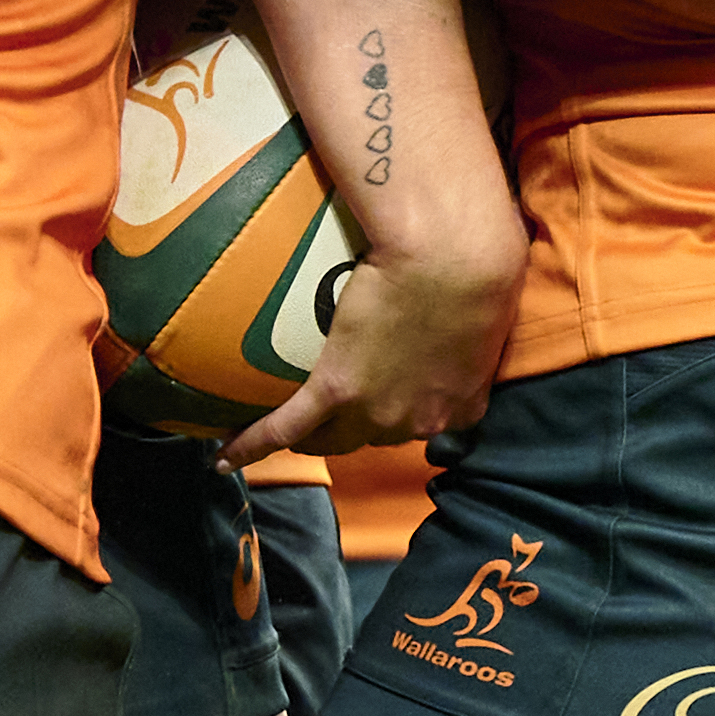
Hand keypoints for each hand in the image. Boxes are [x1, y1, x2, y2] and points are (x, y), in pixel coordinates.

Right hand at [232, 243, 507, 463]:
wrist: (453, 258)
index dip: (406, 412)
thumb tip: (467, 305)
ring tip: (282, 433)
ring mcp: (376, 410)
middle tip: (332, 408)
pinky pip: (287, 426)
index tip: (392, 400)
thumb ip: (475, 329)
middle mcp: (417, 422)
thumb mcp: (491, 310)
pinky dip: (253, 446)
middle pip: (375, 435)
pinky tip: (223, 457)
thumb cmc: (481, 265)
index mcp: (461, 406)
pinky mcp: (336, 388)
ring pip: (331, 439)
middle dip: (356, 426)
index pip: (428, 426)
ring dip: (308, 437)